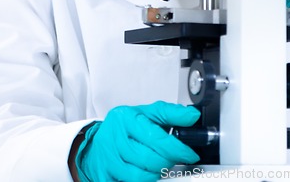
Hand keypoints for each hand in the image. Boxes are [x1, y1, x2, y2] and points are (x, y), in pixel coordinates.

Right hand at [75, 101, 199, 181]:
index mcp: (126, 118)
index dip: (177, 149)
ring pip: (140, 176)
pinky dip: (143, 181)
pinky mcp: (103, 176)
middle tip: (174, 160)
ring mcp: (108, 158)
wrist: (96, 142)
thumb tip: (192, 116)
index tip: (189, 154)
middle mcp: (115, 137)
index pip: (156, 137)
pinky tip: (146, 173)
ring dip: (156, 174)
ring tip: (159, 165)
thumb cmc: (124, 127)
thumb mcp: (145, 113)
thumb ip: (170, 113)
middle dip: (167, 162)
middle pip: (149, 159)